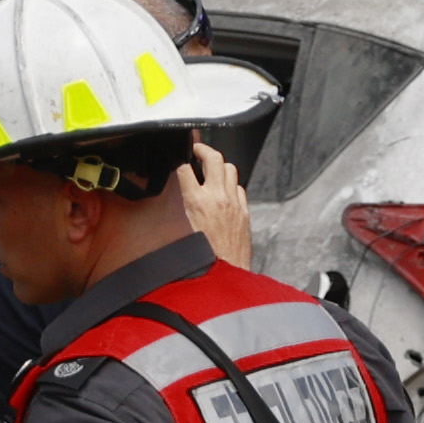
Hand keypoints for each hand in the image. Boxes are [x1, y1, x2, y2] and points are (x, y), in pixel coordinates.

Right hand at [178, 140, 258, 276]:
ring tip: (212, 167)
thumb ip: (182, 207)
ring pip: (230, 169)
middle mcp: (218, 198)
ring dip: (220, 165)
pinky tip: (225, 189)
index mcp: (197, 202)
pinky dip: (232, 184)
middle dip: (204, 149)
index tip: (180, 159)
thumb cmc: (202, 257)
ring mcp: (234, 203)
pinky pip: (239, 188)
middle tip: (197, 149)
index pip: (185, 169)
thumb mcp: (182, 230)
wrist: (225, 273)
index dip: (180, 161)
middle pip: (214, 158)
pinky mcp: (244, 212)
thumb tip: (180, 193)